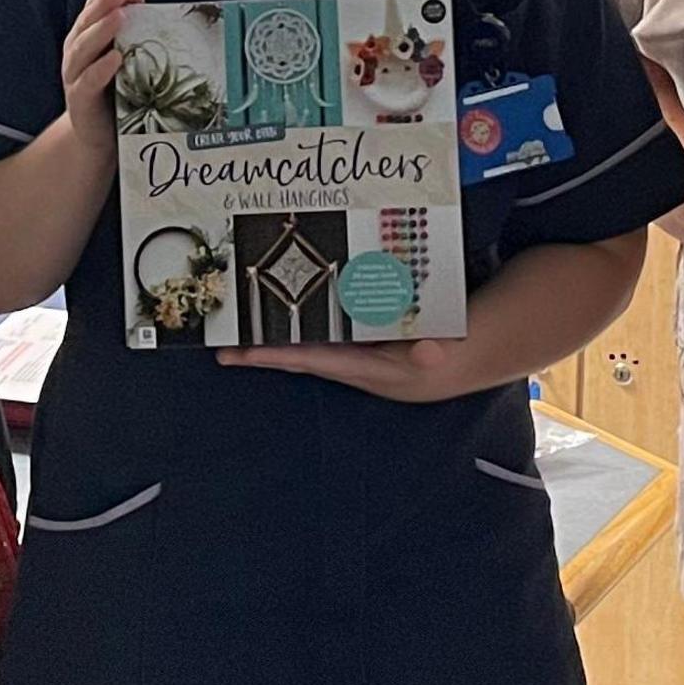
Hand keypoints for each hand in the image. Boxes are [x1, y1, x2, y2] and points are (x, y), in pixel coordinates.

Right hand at [57, 0, 143, 142]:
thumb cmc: (115, 90)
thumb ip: (133, 28)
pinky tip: (116, 58)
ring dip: (102, 31)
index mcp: (86, 36)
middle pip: (87, 22)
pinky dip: (101, 68)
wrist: (98, 136)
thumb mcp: (125, 55)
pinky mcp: (80, 100)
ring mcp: (75, 75)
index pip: (93, 7)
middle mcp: (77, 52)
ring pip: (84, 48)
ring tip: (119, 17)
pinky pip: (89, 81)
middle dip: (103, 3)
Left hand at [218, 334, 477, 403]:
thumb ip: (434, 352)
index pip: (312, 359)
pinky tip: (282, 318)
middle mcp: (351, 365)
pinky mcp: (357, 346)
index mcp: (365, 366)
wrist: (459, 362)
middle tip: (224, 351)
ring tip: (241, 336)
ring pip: (306, 349)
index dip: (276, 356)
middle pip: (298, 359)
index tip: (243, 355)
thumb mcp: (442, 350)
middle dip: (262, 354)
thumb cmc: (446, 354)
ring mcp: (352, 358)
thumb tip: (430, 353)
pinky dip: (300, 330)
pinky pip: (321, 338)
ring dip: (275, 342)